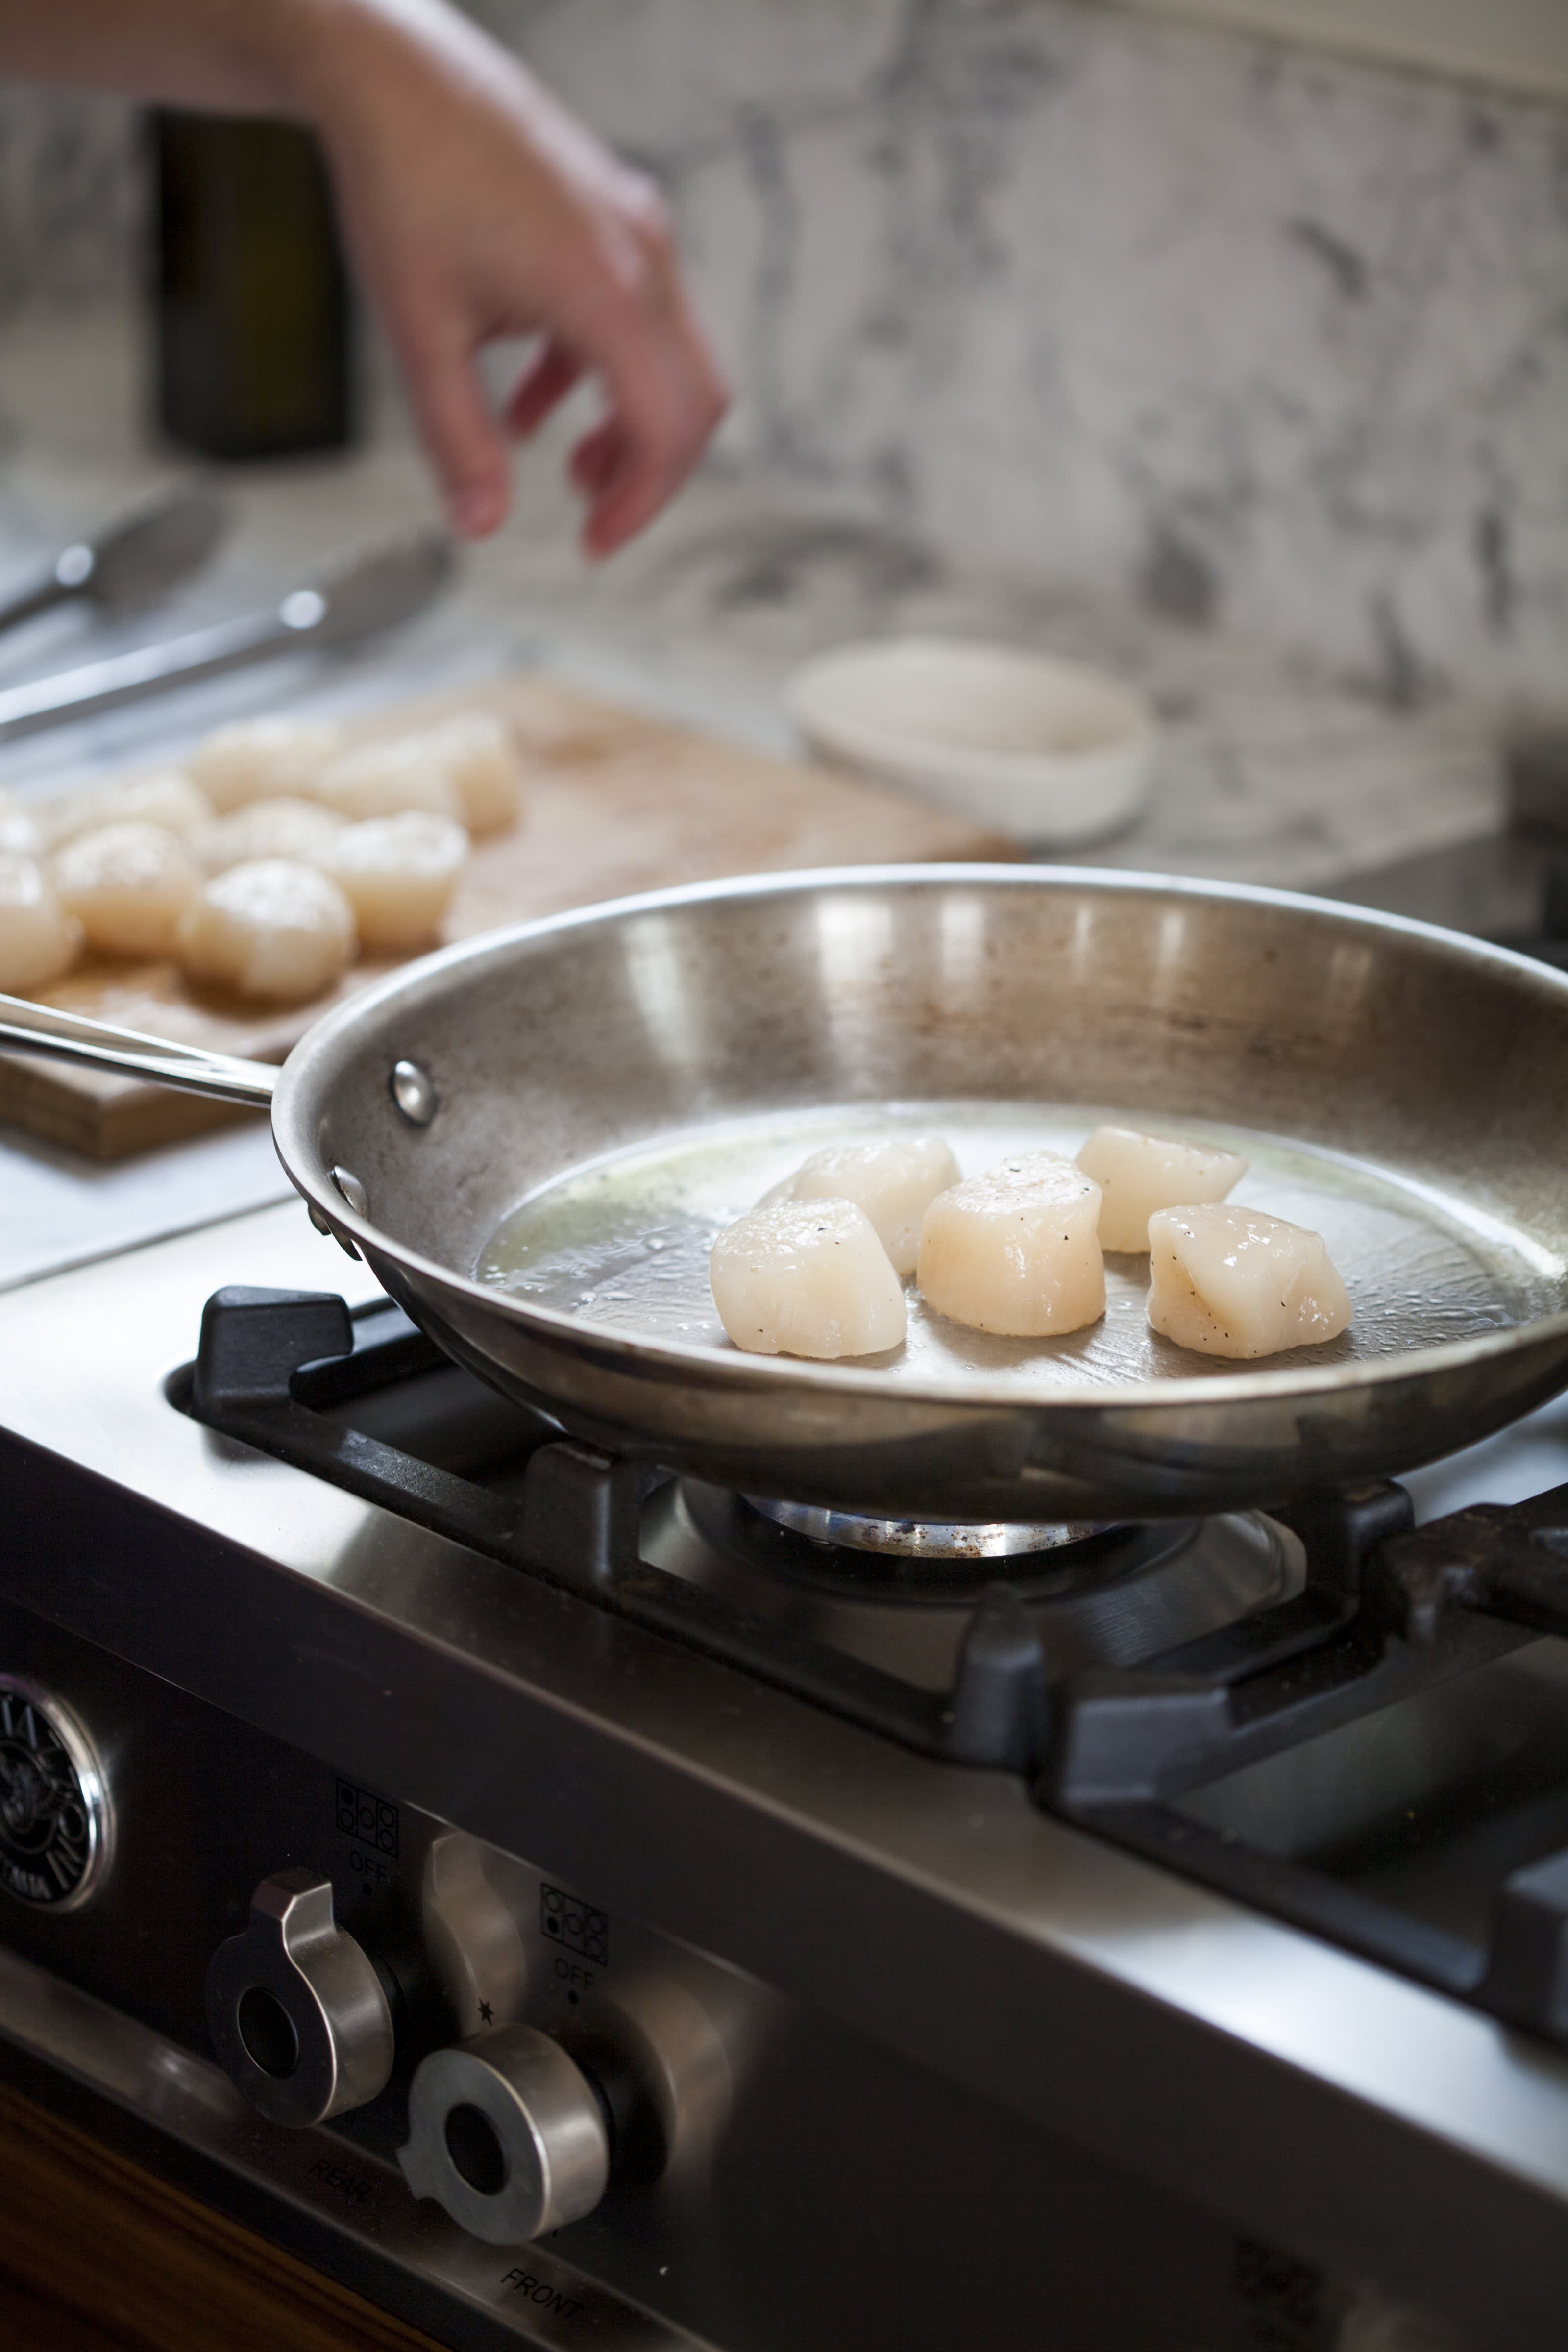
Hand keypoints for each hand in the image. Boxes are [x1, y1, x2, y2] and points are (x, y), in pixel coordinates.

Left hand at [304, 2, 726, 551]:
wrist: (391, 71)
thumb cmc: (403, 180)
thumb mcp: (417, 333)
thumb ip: (457, 439)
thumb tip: (481, 524)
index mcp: (604, 288)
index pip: (668, 425)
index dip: (641, 502)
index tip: (595, 544)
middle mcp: (639, 255)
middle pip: (692, 398)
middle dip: (647, 471)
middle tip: (594, 519)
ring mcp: (632, 231)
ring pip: (667, 359)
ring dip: (624, 425)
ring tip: (570, 471)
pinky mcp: (612, 218)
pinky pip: (631, 318)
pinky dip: (595, 374)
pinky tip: (530, 402)